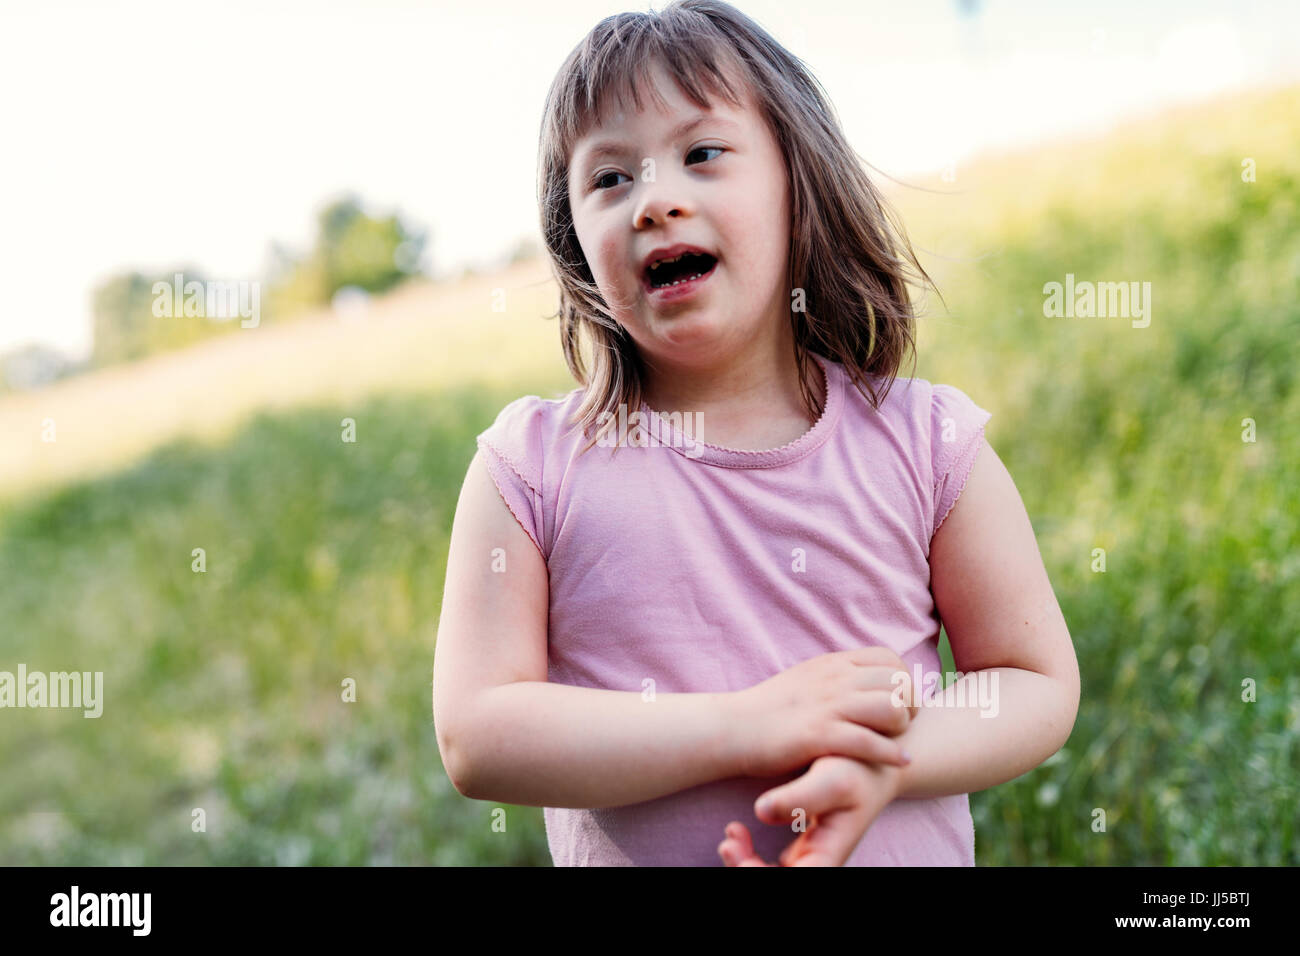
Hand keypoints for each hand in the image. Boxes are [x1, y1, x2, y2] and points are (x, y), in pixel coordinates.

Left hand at [717, 755, 902, 865]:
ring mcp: (810, 855)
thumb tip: (760, 812)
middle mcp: (819, 861)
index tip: (739, 852)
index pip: (795, 881)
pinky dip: (749, 854)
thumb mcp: (833, 778)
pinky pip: (771, 864)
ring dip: (744, 864)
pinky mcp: (803, 845)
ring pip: (770, 873)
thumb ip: (800, 797)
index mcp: (829, 856)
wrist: (874, 758)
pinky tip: (737, 832)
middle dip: (745, 869)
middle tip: (727, 842)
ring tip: (730, 836)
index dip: (758, 874)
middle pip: (778, 880)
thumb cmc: (858, 767)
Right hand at [730, 647, 917, 778]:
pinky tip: (899, 761)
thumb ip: (834, 678)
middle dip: (910, 705)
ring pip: (890, 707)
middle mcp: (834, 679)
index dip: (904, 681)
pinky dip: (890, 752)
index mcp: (832, 664)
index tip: (901, 703)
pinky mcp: (819, 735)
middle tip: (905, 726)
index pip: (889, 659)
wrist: (732, 727)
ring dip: (901, 727)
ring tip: (897, 742)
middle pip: (898, 682)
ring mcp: (827, 706)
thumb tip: (861, 682)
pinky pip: (868, 740)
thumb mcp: (806, 680)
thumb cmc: (768, 710)